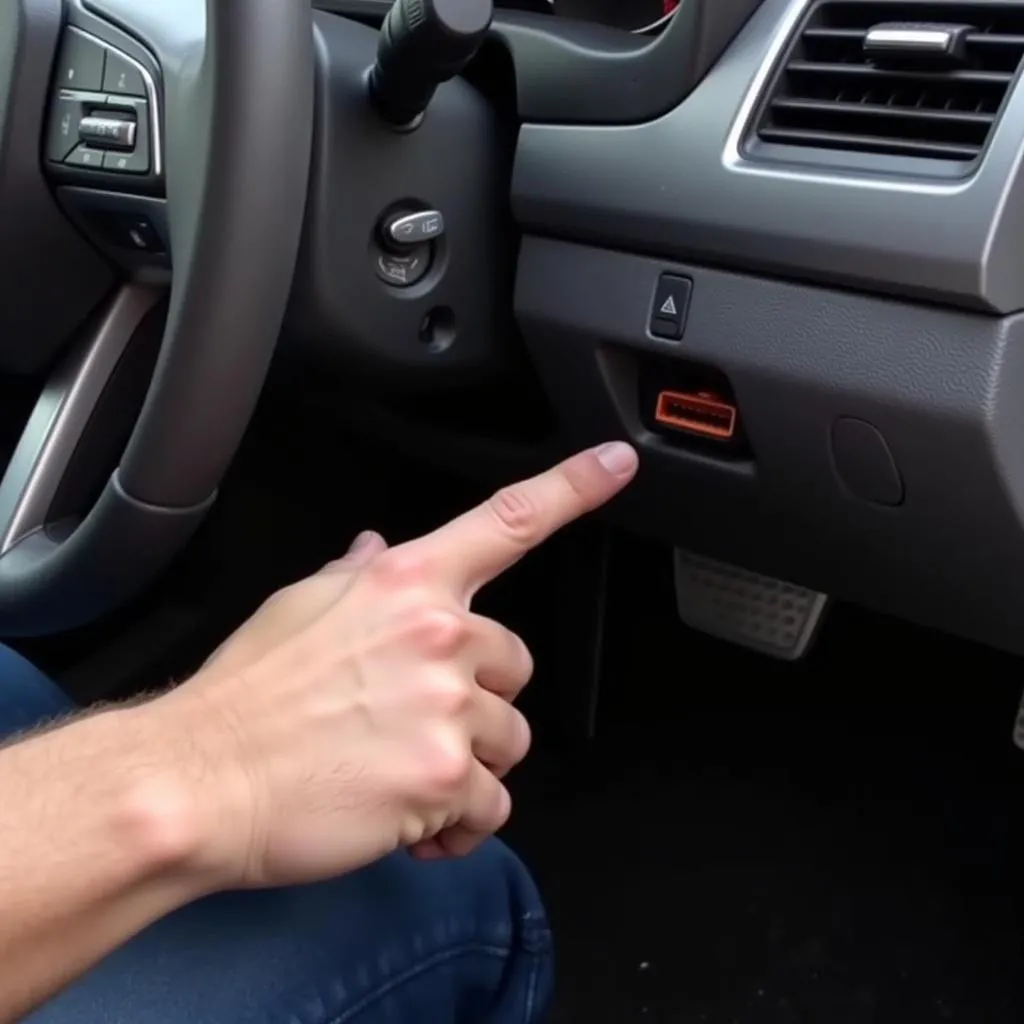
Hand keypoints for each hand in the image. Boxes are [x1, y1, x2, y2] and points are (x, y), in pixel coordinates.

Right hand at [153, 442, 637, 890]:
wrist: (200, 781)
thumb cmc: (245, 697)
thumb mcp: (298, 608)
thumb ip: (358, 578)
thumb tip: (379, 548)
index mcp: (406, 583)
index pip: (508, 521)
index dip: (573, 486)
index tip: (617, 462)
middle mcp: (438, 635)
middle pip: (515, 665)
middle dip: (478, 698)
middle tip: (415, 722)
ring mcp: (446, 707)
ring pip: (509, 741)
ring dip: (468, 764)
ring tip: (401, 774)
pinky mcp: (444, 779)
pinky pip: (492, 807)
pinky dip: (459, 824)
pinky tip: (413, 823)